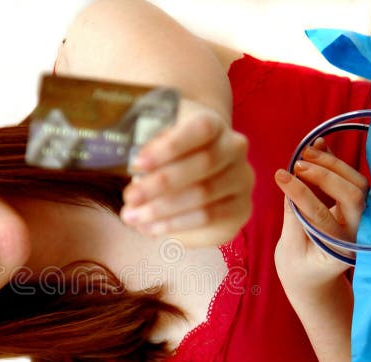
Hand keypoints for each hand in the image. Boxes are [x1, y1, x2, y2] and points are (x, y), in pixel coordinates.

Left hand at [119, 102, 253, 247]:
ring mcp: (241, 179)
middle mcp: (235, 149)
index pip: (199, 129)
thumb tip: (129, 164)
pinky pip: (208, 218)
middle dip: (160, 184)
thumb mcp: (157, 135)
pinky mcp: (240, 208)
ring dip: (164, 209)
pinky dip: (176, 225)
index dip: (169, 147)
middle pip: (203, 164)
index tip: (137, 163)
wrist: (200, 163)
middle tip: (129, 197)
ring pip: (204, 195)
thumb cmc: (170, 149)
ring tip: (133, 217)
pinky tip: (151, 228)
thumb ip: (146, 143)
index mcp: (214, 123)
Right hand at [273, 138, 368, 298]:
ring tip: (305, 153)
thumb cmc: (299, 267)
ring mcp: (361, 218)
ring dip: (332, 164)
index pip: (322, 215)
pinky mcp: (356, 206)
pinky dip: (334, 163)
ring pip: (357, 183)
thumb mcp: (289, 249)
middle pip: (352, 195)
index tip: (280, 177)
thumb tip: (289, 179)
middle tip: (297, 164)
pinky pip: (351, 179)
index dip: (301, 193)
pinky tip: (318, 147)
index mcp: (339, 250)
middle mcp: (357, 232)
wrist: (315, 278)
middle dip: (325, 175)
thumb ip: (292, 215)